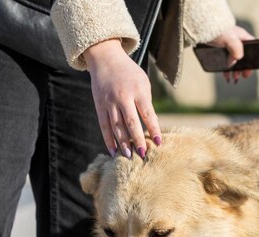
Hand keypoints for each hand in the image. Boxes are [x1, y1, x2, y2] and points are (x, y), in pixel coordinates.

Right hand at [84, 39, 160, 157]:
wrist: (105, 58)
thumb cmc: (130, 74)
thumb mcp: (143, 83)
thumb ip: (147, 103)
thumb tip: (151, 127)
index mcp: (138, 90)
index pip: (147, 113)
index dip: (153, 129)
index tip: (159, 143)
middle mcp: (123, 96)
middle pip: (131, 122)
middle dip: (137, 140)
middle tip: (143, 155)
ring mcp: (109, 101)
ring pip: (116, 126)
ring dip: (123, 143)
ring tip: (128, 156)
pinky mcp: (99, 105)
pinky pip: (104, 126)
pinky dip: (108, 140)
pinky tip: (113, 152)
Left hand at [207, 25, 258, 82]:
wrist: (202, 29)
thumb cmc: (217, 31)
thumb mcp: (228, 38)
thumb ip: (235, 47)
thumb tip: (238, 59)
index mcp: (244, 39)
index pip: (257, 51)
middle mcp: (239, 44)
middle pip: (247, 60)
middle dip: (247, 69)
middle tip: (244, 76)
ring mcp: (231, 50)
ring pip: (237, 64)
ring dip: (237, 72)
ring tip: (235, 79)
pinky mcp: (223, 54)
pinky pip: (228, 65)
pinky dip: (228, 72)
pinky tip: (227, 78)